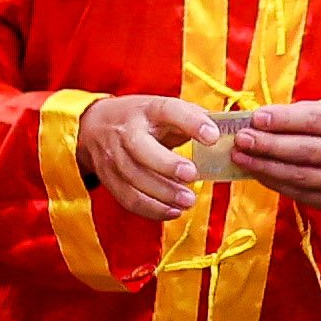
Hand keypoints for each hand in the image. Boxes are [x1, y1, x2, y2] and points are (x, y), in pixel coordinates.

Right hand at [79, 92, 231, 224]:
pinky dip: (152, 209)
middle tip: (193, 177)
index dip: (191, 122)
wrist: (95, 125)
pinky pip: (128, 198)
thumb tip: (226, 132)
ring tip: (189, 201)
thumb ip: (192, 118)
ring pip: (135, 179)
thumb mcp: (163, 109)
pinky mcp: (108, 177)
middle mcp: (126, 130)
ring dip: (163, 194)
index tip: (213, 136)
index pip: (168, 110)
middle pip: (141, 148)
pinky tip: (173, 211)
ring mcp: (113, 155)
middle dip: (168, 165)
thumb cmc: (143, 119)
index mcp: (147, 109)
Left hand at [225, 99, 320, 208]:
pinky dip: (273, 182)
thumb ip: (294, 116)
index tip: (255, 118)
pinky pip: (298, 194)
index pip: (314, 121)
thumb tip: (254, 122)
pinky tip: (256, 171)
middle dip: (269, 145)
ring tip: (241, 157)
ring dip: (265, 167)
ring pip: (299, 176)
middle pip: (305, 151)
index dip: (283, 120)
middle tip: (242, 139)